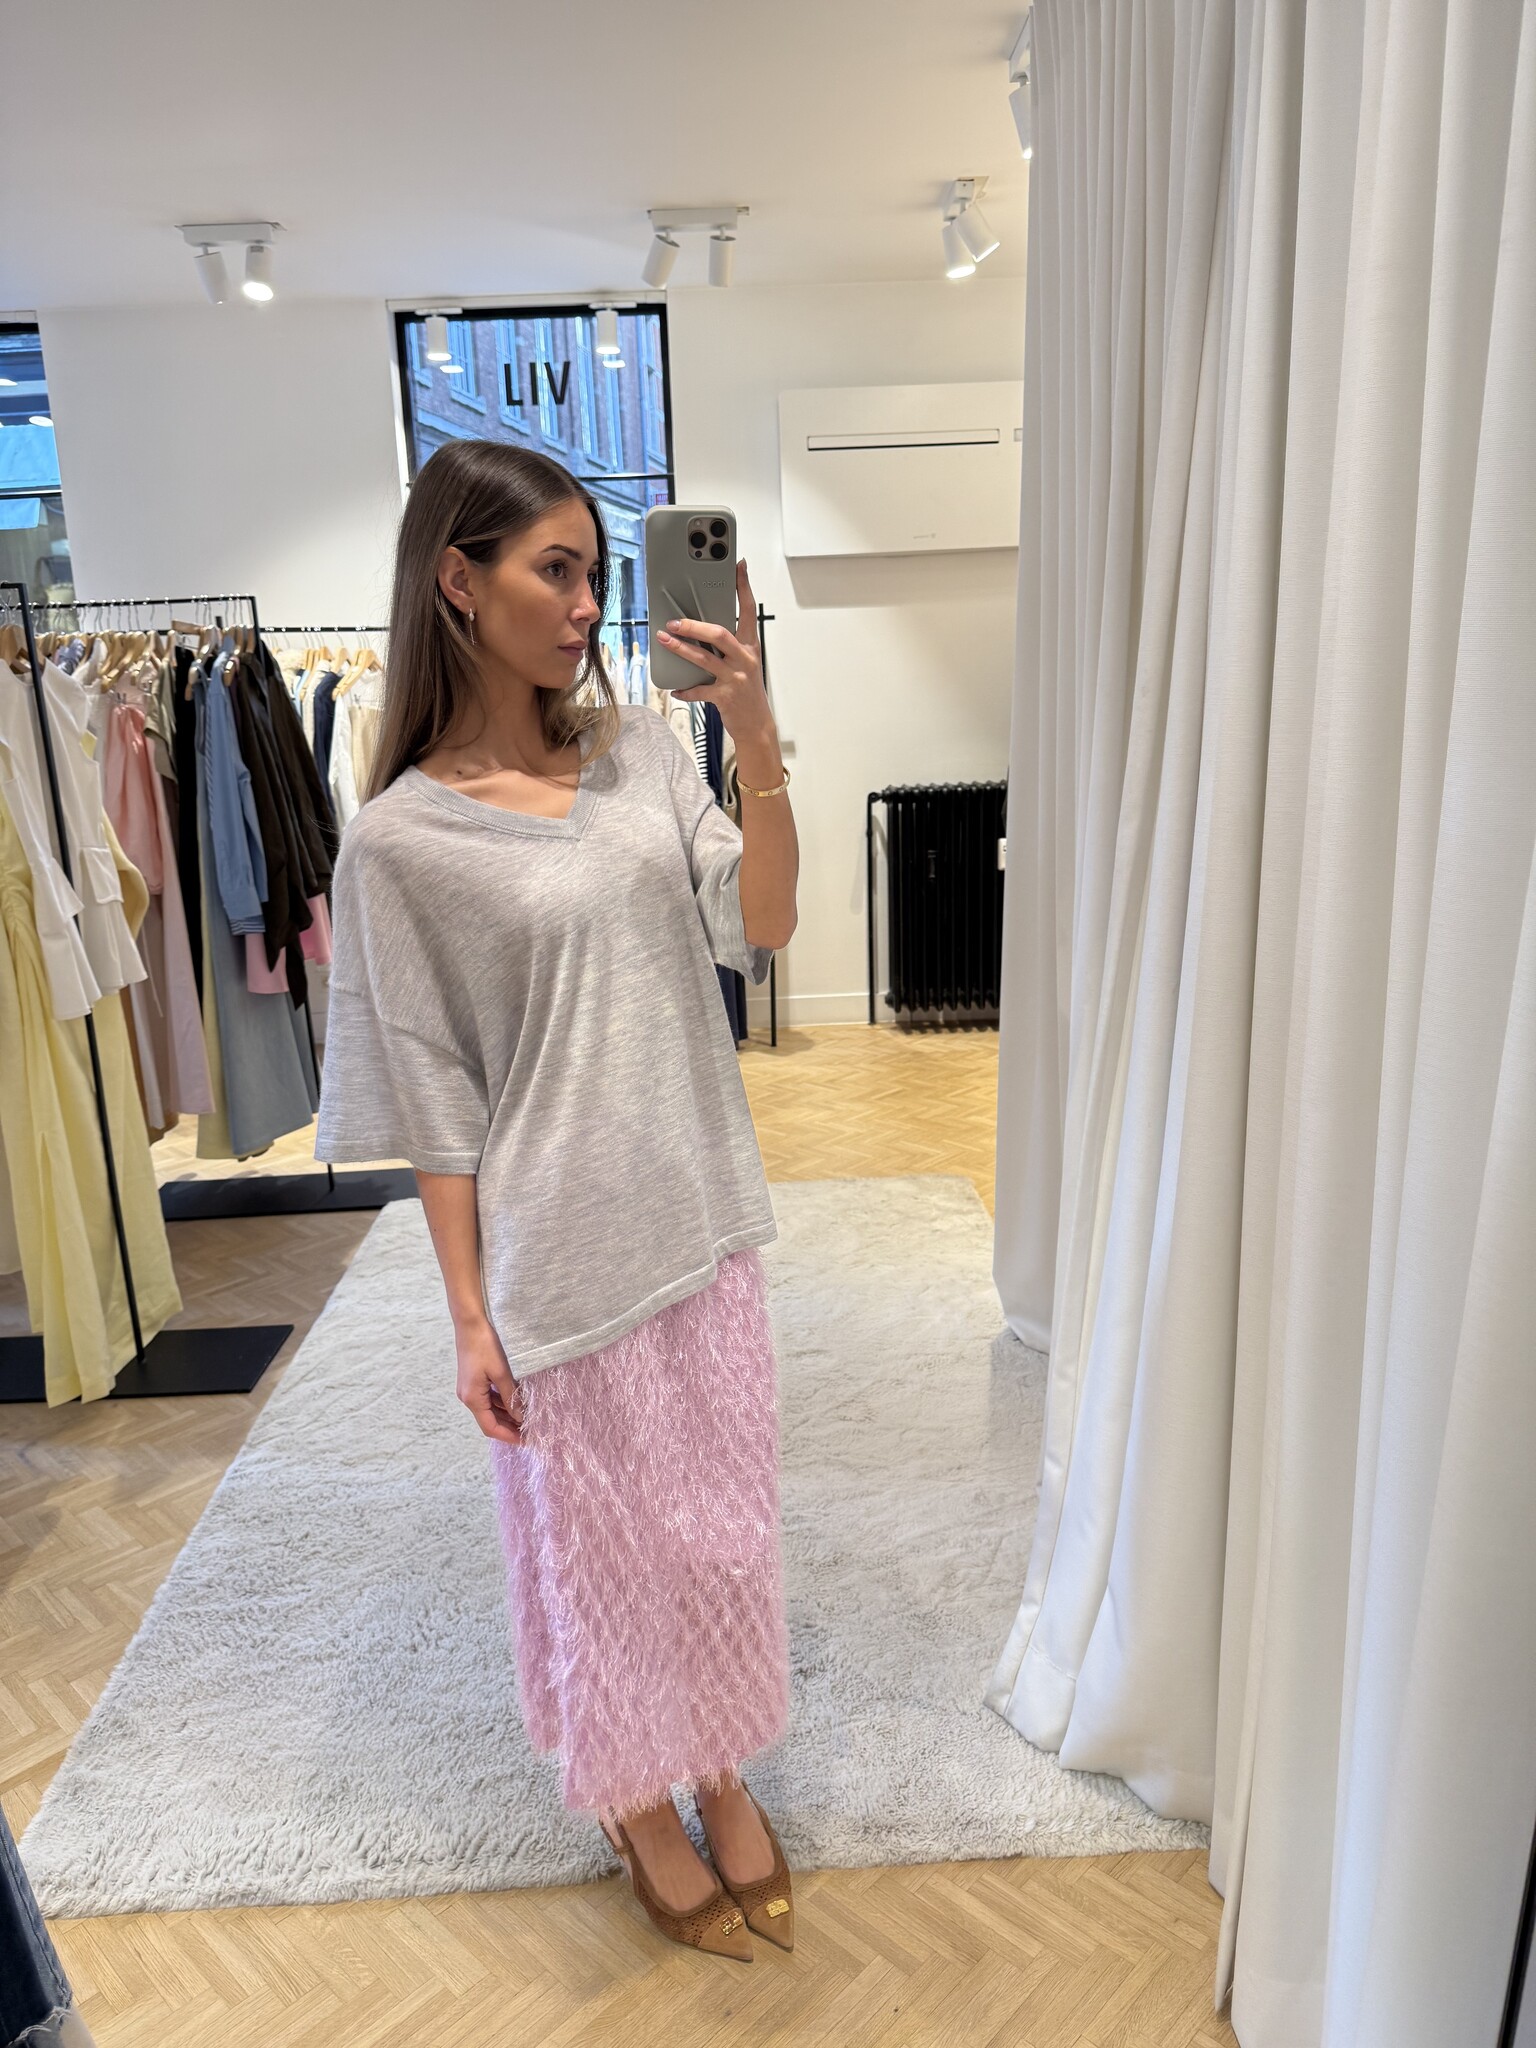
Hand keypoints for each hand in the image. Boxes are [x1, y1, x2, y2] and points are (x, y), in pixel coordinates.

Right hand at [454, 1316, 525, 1445]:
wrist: (470, 1323)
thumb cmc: (484, 1345)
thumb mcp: (502, 1372)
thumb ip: (511, 1396)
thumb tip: (520, 1417)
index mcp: (472, 1398)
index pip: (490, 1428)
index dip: (508, 1436)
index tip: (526, 1440)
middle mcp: (467, 1397)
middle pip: (489, 1421)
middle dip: (509, 1428)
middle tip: (530, 1432)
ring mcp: (469, 1389)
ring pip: (489, 1410)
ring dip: (507, 1416)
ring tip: (527, 1419)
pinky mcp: (473, 1381)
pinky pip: (488, 1399)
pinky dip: (502, 1403)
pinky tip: (516, 1402)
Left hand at [656, 558, 775, 744]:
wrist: (757, 725)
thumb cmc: (747, 692)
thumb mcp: (744, 664)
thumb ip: (729, 646)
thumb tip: (701, 628)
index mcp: (750, 646)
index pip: (748, 610)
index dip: (743, 587)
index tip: (738, 566)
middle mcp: (744, 659)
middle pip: (719, 633)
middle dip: (694, 625)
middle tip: (674, 621)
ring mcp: (735, 678)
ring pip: (704, 658)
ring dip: (680, 648)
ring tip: (664, 639)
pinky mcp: (725, 697)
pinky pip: (699, 690)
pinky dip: (685, 690)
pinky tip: (675, 689)